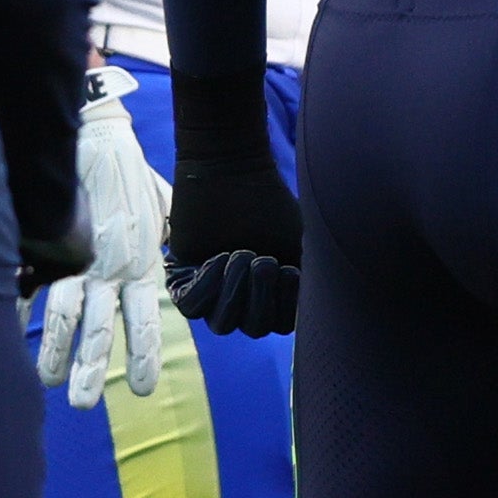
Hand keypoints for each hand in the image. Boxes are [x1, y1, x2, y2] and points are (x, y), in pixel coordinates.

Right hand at [38, 67, 168, 407]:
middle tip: (83, 405)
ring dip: (56, 350)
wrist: (98, 134)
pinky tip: (9, 333)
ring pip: (64, 312)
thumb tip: (184, 263)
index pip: (147, 319)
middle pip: (101, 327)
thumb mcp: (163, 213)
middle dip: (92, 368)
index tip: (144, 391)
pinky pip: (30, 281)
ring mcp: (76, 257)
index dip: (146, 355)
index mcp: (142, 265)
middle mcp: (110, 268)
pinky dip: (19, 306)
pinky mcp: (48, 243)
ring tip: (48, 382)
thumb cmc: (134, 178)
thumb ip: (169, 243)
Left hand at [163, 75, 303, 336]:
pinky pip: (193, 307)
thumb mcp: (302, 246)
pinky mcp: (183, 278)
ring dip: (235, 291)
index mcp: (272, 292)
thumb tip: (314, 314)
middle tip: (263, 259)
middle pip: (254, 329)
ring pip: (222, 324)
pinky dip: (210, 284)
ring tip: (241, 253)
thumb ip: (308, 285)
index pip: (281, 325)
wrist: (230, 169)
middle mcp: (242, 296)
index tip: (289, 268)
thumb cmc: (269, 202)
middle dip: (261, 298)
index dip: (286, 305)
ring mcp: (212, 290)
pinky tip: (220, 255)